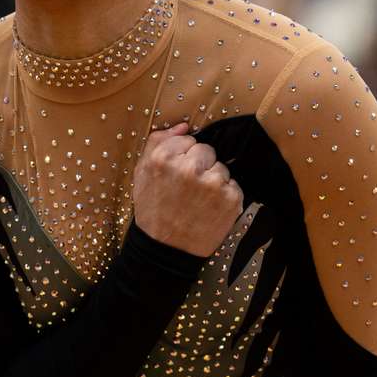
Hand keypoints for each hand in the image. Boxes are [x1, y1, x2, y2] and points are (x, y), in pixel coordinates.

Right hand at [132, 123, 242, 256]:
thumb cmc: (153, 210)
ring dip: (213, 181)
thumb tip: (184, 126)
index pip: (188, 140)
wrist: (166, 250)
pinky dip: (225, 196)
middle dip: (200, 165)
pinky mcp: (231, 199)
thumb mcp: (143, 173)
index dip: (183, 157)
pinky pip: (233, 185)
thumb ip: (158, 142)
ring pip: (221, 168)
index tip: (177, 174)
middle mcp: (189, 168)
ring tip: (199, 201)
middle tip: (189, 188)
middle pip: (207, 150)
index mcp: (164, 158)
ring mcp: (213, 183)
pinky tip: (210, 209)